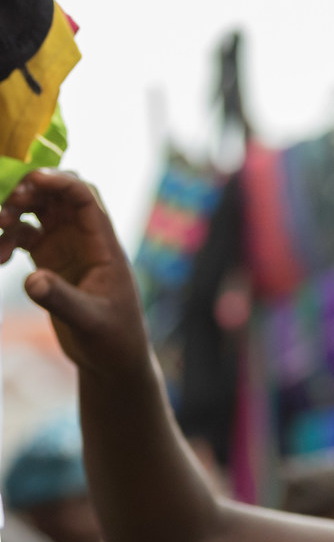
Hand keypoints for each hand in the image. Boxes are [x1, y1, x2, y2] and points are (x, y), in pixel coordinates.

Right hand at [0, 171, 151, 376]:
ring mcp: (67, 249)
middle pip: (56, 196)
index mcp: (104, 245)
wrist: (112, 361)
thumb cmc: (114, 341)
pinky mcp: (50, 261)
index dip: (59, 181)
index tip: (30, 180)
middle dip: (29, 191)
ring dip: (13, 212)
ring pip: (36, 211)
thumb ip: (61, 300)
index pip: (86, 197)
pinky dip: (6, 238)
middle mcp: (86, 241)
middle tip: (8, 206)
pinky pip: (23, 235)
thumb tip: (31, 280)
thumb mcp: (89, 322)